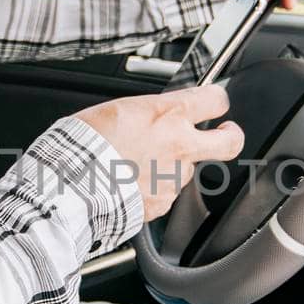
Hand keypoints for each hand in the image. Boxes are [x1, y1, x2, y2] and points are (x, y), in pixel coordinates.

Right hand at [74, 85, 244, 220]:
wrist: (73, 185)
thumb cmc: (84, 144)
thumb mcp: (115, 110)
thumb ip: (145, 114)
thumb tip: (150, 118)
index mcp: (168, 115)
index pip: (214, 100)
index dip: (216, 101)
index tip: (213, 104)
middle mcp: (180, 146)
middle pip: (229, 141)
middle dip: (231, 136)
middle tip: (225, 134)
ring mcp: (174, 178)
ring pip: (186, 170)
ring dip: (171, 168)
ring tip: (136, 167)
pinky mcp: (162, 203)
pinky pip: (165, 194)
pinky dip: (153, 190)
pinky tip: (130, 186)